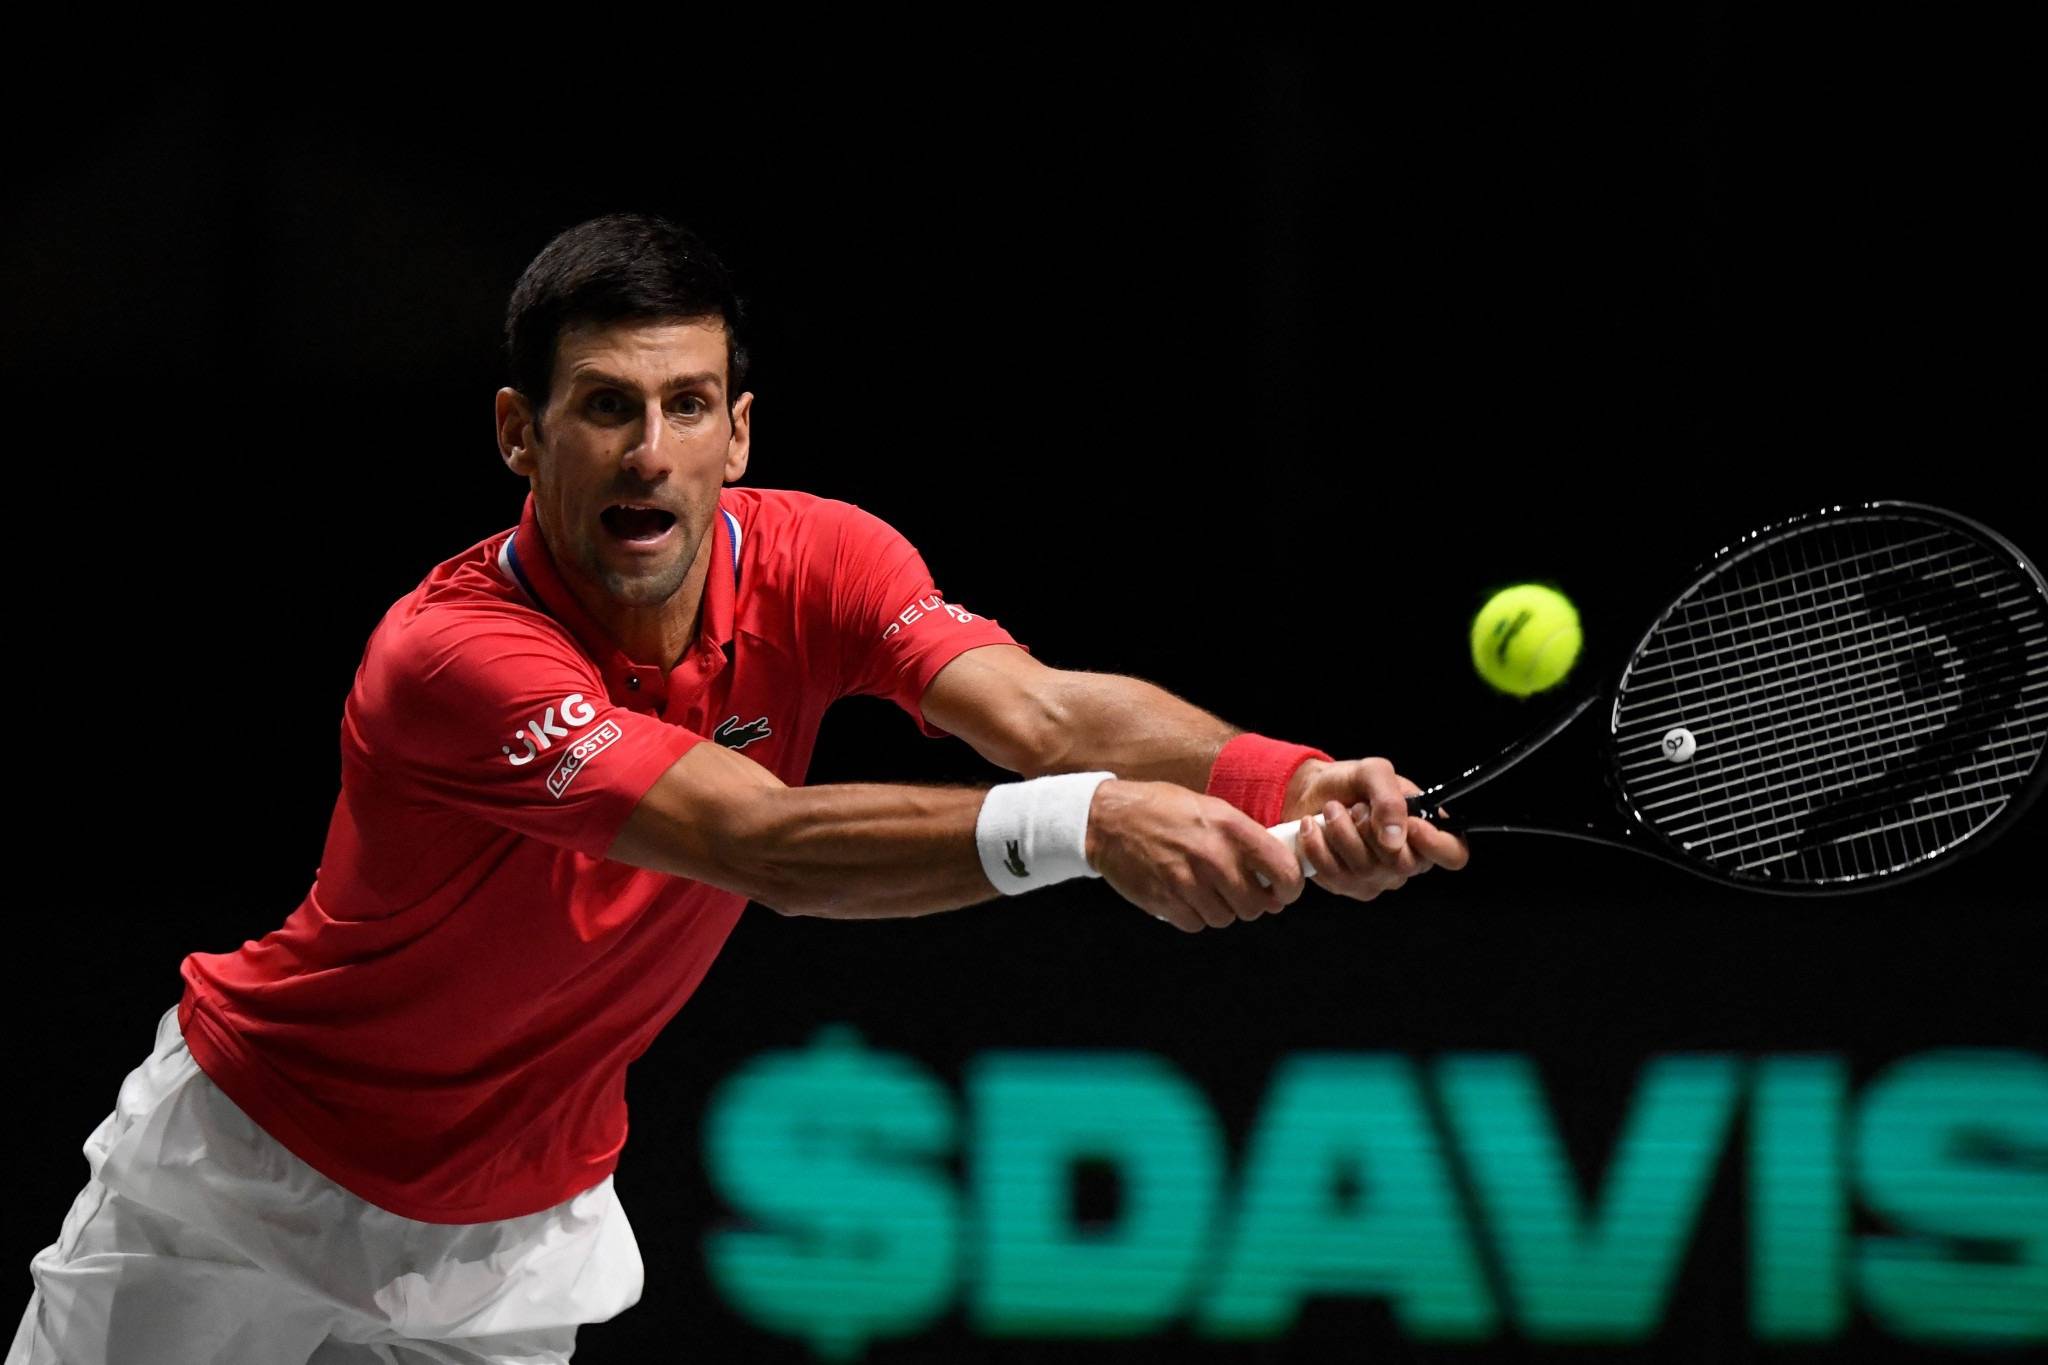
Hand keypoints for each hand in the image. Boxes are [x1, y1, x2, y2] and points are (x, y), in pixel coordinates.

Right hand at [1086, 779, 1306, 931]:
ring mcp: (1188, 882)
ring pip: (1226, 918)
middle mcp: (1213, 857)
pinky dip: (1195, 916)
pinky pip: (1197, 924)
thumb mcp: (1210, 809)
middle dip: (1253, 902)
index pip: (1282, 871)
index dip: (1290, 887)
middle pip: (1256, 905)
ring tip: (1207, 889)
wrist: (1109, 820)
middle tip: (1242, 891)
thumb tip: (1274, 873)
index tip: (1284, 890)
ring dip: (1222, 909)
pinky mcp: (1166, 901)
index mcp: (1230, 828)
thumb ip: (1244, 838)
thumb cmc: (1162, 810)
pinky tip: (1186, 895)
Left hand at [1284, 757, 1469, 900]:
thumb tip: (1395, 838)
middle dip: (1371, 829)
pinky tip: (1312, 827)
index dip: (1435, 844)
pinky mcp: (1347, 886)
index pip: (1453, 854)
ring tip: (1331, 810)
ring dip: (1341, 832)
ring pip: (1365, 869)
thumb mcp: (1374, 773)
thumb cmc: (1350, 783)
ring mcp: (1378, 878)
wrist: (1311, 793)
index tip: (1410, 824)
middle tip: (1356, 807)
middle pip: (1403, 864)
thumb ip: (1391, 799)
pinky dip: (1318, 846)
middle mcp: (1408, 860)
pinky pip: (1334, 876)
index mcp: (1427, 831)